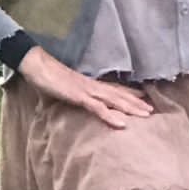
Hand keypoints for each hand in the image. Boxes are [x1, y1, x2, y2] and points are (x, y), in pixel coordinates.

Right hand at [18, 47, 151, 127]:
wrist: (37, 66)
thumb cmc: (47, 77)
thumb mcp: (61, 89)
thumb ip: (68, 95)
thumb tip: (66, 100)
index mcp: (89, 84)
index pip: (113, 88)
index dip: (129, 92)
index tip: (143, 97)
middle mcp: (92, 86)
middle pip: (119, 94)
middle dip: (136, 102)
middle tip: (152, 109)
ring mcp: (87, 91)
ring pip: (114, 100)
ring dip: (131, 108)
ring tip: (146, 115)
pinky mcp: (79, 97)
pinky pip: (98, 108)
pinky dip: (111, 116)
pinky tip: (123, 123)